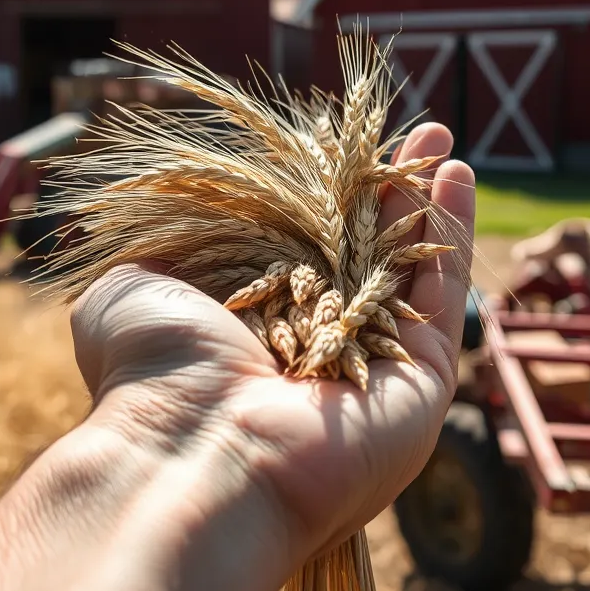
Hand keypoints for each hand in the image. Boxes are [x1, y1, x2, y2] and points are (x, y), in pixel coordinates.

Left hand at [71, 121, 475, 562]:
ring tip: (443, 145)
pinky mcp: (419, 388)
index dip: (330, 196)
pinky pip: (443, 306)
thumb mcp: (132, 287)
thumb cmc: (154, 370)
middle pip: (368, 255)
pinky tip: (457, 181)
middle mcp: (319, 348)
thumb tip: (169, 213)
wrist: (190, 454)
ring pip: (411, 273)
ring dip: (430, 208)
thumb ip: (161, 248)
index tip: (345, 146)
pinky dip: (453, 242)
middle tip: (415, 136)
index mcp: (260, 326)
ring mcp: (372, 368)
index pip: (308, 248)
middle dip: (391, 194)